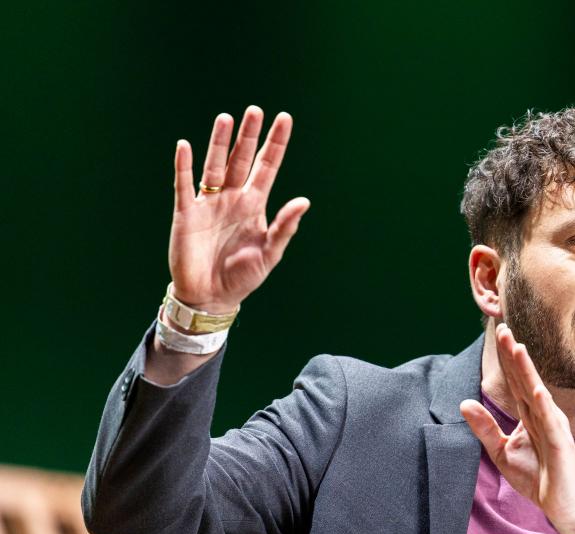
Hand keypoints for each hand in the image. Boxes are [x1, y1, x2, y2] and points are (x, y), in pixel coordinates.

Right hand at [168, 106, 308, 311]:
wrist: (211, 296)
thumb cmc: (243, 276)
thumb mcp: (270, 254)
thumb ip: (284, 227)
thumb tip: (303, 201)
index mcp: (254, 205)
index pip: (267, 167)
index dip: (275, 144)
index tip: (284, 119)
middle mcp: (232, 198)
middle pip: (241, 159)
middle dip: (248, 136)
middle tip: (255, 110)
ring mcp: (209, 203)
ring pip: (215, 166)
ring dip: (219, 143)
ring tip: (226, 118)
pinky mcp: (187, 213)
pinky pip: (184, 185)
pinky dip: (184, 166)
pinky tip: (185, 146)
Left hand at [460, 323, 574, 526]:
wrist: (562, 505)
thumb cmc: (538, 477)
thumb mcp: (501, 451)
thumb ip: (484, 428)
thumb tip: (464, 403)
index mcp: (529, 414)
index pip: (515, 380)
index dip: (506, 358)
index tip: (499, 332)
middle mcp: (543, 414)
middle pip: (525, 379)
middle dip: (514, 354)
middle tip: (503, 328)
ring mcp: (554, 427)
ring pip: (538, 393)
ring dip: (528, 371)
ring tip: (518, 348)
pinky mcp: (561, 445)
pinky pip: (551, 423)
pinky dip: (545, 406)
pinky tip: (538, 390)